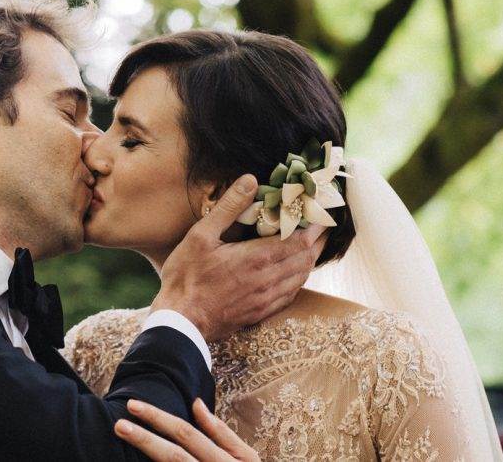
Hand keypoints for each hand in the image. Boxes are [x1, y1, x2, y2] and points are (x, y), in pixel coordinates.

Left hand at [114, 398, 259, 461]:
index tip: (133, 406)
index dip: (158, 418)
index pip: (186, 434)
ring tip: (125, 440)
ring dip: (147, 454)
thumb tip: (195, 403)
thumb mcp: (245, 458)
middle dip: (144, 439)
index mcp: (224, 460)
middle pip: (173, 455)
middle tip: (119, 424)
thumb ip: (221, 432)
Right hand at [152, 174, 326, 341]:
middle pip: (305, 260)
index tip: (321, 215)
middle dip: (317, 242)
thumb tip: (250, 181)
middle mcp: (267, 280)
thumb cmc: (186, 276)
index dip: (314, 228)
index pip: (298, 241)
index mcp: (256, 258)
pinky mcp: (259, 313)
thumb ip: (229, 207)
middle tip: (321, 228)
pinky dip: (298, 281)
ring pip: (300, 279)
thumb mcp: (201, 235)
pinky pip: (289, 296)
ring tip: (312, 248)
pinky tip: (294, 277)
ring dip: (309, 261)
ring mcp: (265, 299)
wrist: (180, 321)